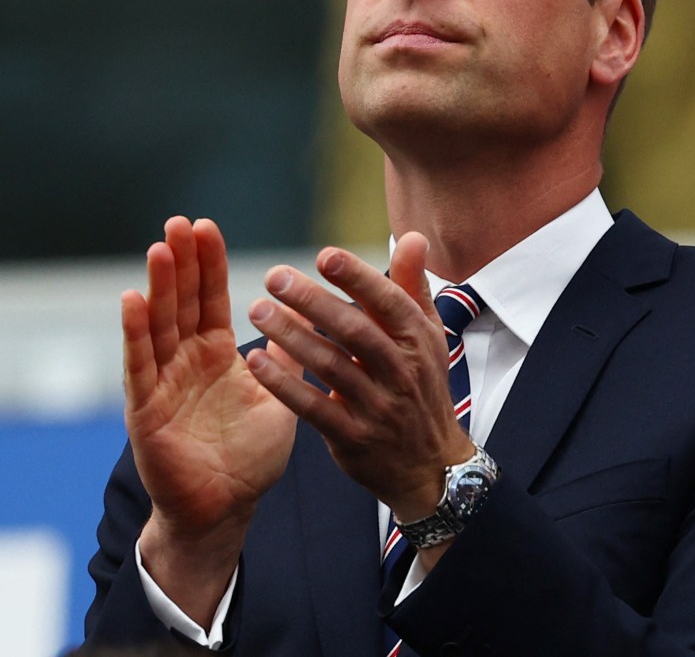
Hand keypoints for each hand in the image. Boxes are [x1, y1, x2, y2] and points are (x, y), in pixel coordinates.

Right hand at [123, 216, 300, 623]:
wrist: (227, 508)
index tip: (207, 226)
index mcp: (215, 353)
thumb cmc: (250, 455)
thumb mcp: (278, 394)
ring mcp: (162, 382)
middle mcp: (185, 360)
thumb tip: (306, 309)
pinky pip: (139, 367)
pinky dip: (135, 334)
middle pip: (181, 301)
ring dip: (158, 286)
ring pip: (158, 325)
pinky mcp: (146, 410)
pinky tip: (132, 300)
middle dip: (181, 262)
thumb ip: (289, 353)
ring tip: (161, 247)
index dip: (208, 263)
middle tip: (180, 222)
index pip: (209, 298)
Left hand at [246, 232, 473, 524]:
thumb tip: (413, 237)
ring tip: (257, 310)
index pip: (389, 302)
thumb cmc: (422, 387)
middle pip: (356, 331)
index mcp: (418, 340)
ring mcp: (378, 408)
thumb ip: (412, 287)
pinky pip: (313, 409)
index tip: (324, 255)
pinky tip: (256, 361)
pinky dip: (284, 385)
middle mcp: (401, 372)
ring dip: (292, 337)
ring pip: (332, 367)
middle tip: (275, 277)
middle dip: (314, 301)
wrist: (429, 466)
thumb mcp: (428, 338)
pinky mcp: (353, 438)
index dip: (357, 278)